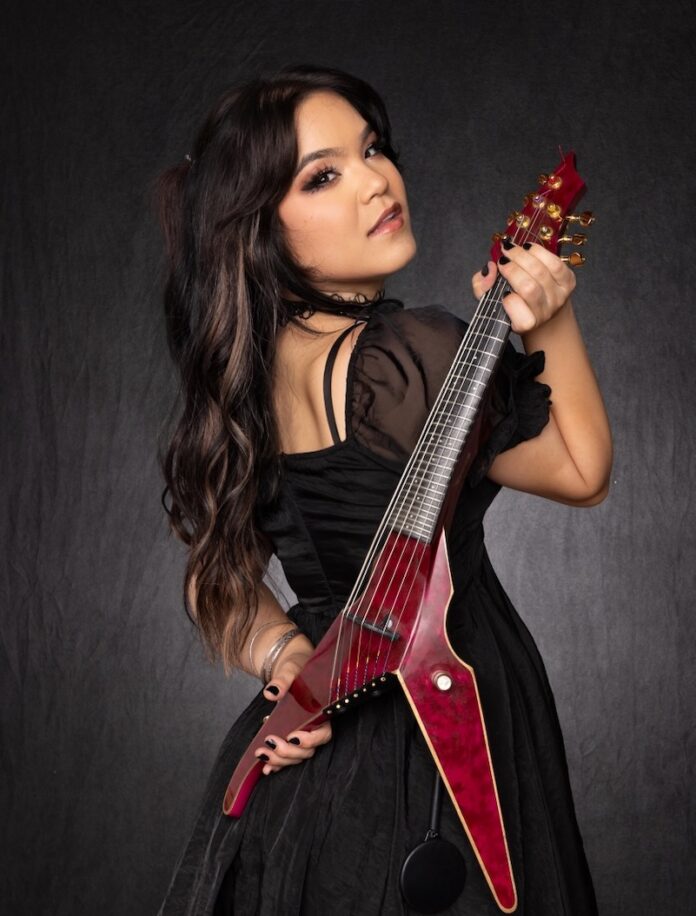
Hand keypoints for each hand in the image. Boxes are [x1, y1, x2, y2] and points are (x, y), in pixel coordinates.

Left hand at [256, 642, 332, 775]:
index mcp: (321, 713)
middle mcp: (315, 729)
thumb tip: (270, 693)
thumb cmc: (296, 671)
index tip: (292, 736)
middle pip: (307, 751)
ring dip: (280, 760)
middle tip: (270, 742)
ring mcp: (303, 738)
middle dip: (288, 751)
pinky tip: (266, 768)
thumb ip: (283, 681)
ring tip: (261, 753)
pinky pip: (287, 758)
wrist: (290, 673)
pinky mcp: (291, 741)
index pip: (323, 734)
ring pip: (297, 757)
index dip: (310, 740)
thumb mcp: (290, 672)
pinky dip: (277, 765)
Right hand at [471, 241, 575, 333]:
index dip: (506, 295)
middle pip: (528, 287)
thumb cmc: (515, 304)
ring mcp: (558, 298)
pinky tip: (528, 248)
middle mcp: (544, 313)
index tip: (502, 290)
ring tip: (511, 250)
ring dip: (523, 255)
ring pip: (540, 272)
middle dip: (512, 267)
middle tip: (502, 258)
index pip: (514, 308)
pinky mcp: (569, 282)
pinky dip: (539, 251)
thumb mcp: (492, 301)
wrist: (545, 311)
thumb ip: (482, 286)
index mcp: (524, 324)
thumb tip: (490, 268)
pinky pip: (555, 263)